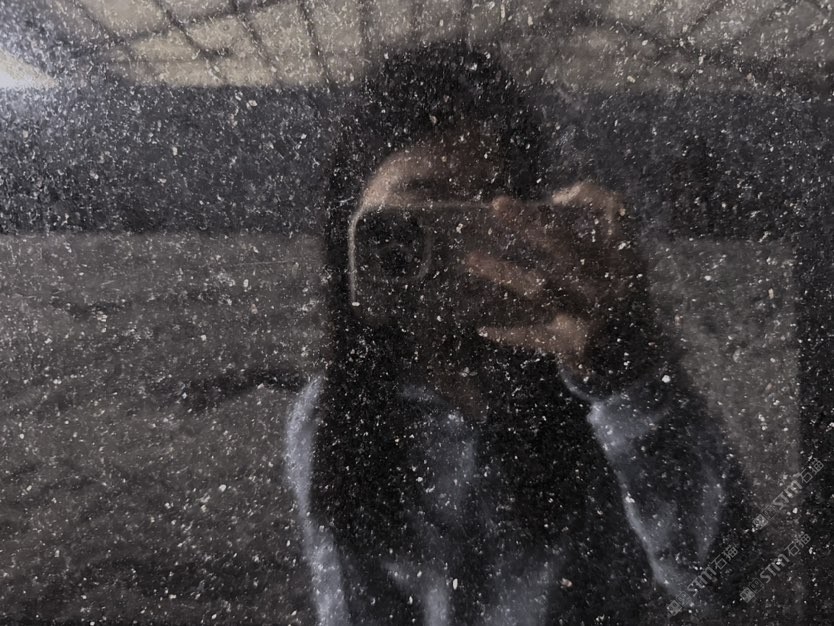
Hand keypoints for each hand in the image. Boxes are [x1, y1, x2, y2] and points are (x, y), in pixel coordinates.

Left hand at [465, 182, 661, 391]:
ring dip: (502, 272)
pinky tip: (484, 329)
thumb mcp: (625, 261)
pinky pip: (534, 335)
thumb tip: (556, 198)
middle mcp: (608, 282)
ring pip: (539, 288)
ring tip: (470, 260)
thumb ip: (601, 230)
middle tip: (497, 205)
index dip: (588, 196)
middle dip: (528, 223)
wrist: (642, 356)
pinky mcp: (574, 344)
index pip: (614, 210)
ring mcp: (591, 314)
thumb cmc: (620, 295)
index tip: (555, 197)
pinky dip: (509, 333)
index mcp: (624, 258)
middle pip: (564, 244)